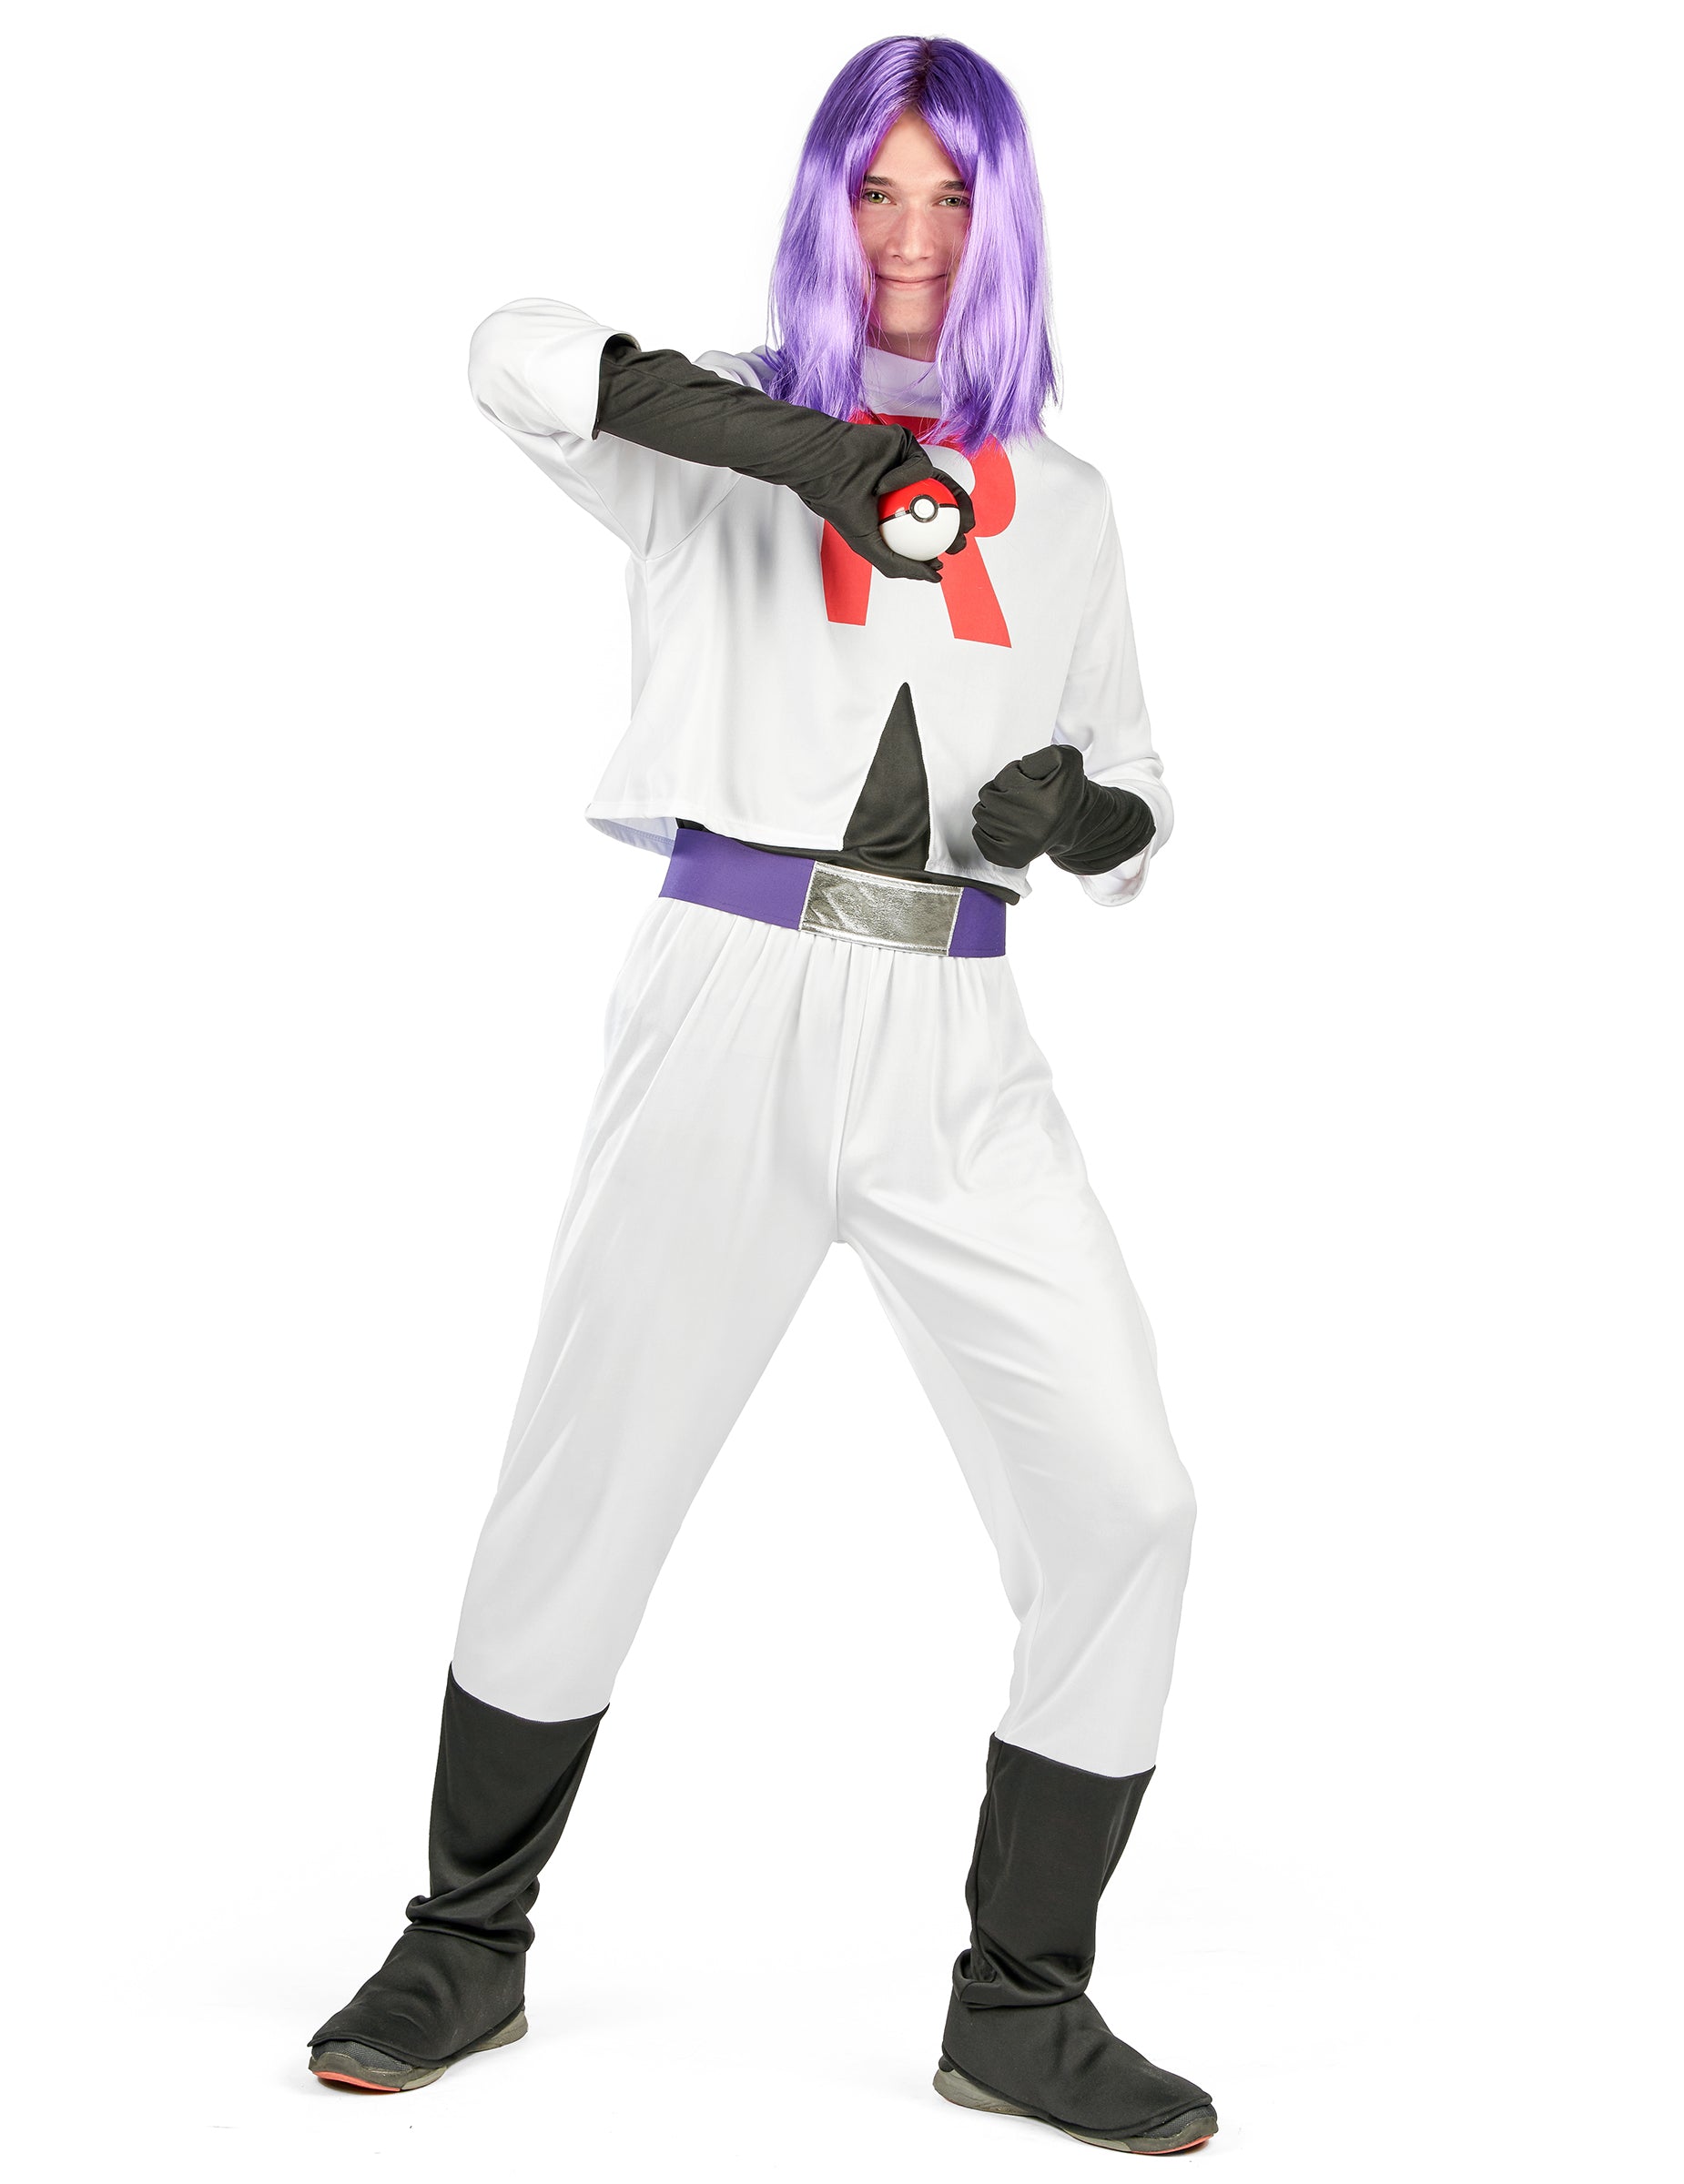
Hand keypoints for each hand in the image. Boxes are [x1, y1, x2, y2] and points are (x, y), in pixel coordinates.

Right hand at [830, 454, 975, 582]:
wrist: (822, 466)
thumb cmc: (840, 504)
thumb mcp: (869, 546)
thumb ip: (900, 564)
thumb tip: (934, 576)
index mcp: (897, 510)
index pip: (926, 528)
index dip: (940, 544)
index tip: (943, 558)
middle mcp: (905, 488)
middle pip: (941, 506)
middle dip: (958, 525)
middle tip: (959, 541)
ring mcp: (908, 464)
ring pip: (942, 484)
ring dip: (957, 504)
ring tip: (963, 522)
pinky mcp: (907, 444)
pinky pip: (918, 465)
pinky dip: (904, 477)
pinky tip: (886, 487)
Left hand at [971, 745, 1156, 873]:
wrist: (1073, 824)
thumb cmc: (1064, 792)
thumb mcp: (1067, 759)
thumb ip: (1044, 754)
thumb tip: (1022, 768)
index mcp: (1047, 801)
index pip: (1005, 778)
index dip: (1013, 773)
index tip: (1028, 781)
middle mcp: (1033, 827)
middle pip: (987, 796)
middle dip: (999, 791)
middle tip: (1018, 795)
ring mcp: (1020, 846)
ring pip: (981, 814)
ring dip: (992, 808)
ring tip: (1013, 809)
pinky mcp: (1010, 858)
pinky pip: (979, 836)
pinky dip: (986, 828)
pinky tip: (1005, 825)